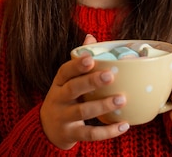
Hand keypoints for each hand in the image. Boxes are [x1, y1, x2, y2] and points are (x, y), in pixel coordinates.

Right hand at [40, 34, 129, 149]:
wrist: (47, 129)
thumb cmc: (64, 97)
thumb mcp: (67, 80)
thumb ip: (79, 61)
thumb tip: (91, 37)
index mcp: (59, 82)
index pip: (65, 71)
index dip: (77, 65)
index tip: (90, 59)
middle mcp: (58, 99)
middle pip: (72, 89)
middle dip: (91, 82)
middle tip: (110, 75)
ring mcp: (63, 118)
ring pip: (82, 112)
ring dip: (102, 105)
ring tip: (121, 99)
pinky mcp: (70, 134)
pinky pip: (89, 134)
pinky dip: (107, 132)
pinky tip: (124, 125)